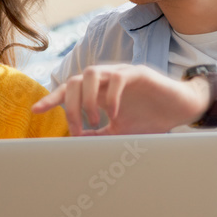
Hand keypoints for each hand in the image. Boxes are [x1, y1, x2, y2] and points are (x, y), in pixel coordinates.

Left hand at [32, 64, 209, 135]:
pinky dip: (110, 97)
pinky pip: (117, 77)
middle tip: (78, 129)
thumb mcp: (119, 131)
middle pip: (74, 80)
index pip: (69, 90)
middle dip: (70, 105)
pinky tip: (113, 115)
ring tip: (95, 120)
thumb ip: (98, 134)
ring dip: (87, 98)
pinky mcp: (138, 74)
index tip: (36, 111)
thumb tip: (77, 143)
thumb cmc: (150, 117)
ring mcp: (121, 74)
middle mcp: (106, 80)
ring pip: (91, 72)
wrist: (181, 109)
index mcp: (99, 92)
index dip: (52, 99)